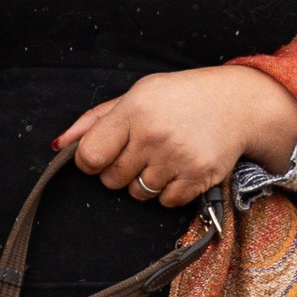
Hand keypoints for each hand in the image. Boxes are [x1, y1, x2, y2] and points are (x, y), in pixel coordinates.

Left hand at [56, 65, 296, 206]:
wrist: (237, 103)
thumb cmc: (179, 97)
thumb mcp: (137, 94)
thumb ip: (95, 120)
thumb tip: (59, 145)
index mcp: (134, 109)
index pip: (89, 156)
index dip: (91, 162)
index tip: (104, 156)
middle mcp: (153, 134)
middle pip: (111, 180)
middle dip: (120, 171)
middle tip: (141, 151)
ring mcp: (177, 158)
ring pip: (138, 194)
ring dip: (145, 182)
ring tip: (163, 157)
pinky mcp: (198, 177)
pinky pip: (166, 202)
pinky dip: (169, 192)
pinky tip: (180, 168)